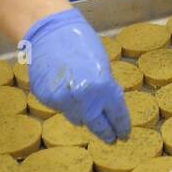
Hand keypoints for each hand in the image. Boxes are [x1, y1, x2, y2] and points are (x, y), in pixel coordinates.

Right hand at [24, 9, 129, 142]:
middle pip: (98, 126)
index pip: (116, 115)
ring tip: (88, 110)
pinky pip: (62, 108)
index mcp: (103, 87)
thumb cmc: (80, 42)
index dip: (121, 126)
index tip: (124, 134)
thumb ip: (107, 88)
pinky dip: (68, 104)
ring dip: (85, 116)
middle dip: (106, 133)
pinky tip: (68, 91)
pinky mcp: (47, 99)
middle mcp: (83, 99)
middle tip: (112, 139)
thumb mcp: (103, 65)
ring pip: (78, 119)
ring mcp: (62, 101)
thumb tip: (109, 106)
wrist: (48, 32)